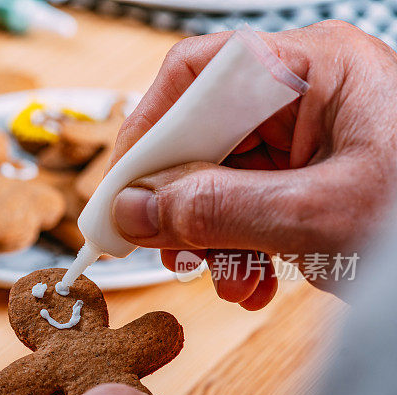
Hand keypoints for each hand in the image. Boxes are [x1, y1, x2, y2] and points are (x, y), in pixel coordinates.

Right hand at [111, 21, 396, 309]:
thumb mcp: (318, 216)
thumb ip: (216, 211)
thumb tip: (134, 212)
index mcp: (314, 68)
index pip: (196, 76)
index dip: (148, 133)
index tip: (121, 193)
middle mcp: (306, 95)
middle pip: (202, 131)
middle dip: (179, 199)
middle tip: (160, 246)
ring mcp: (309, 139)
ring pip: (220, 176)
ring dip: (207, 234)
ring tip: (220, 276)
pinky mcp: (312, 179)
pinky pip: (247, 204)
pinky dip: (237, 247)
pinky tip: (250, 280)